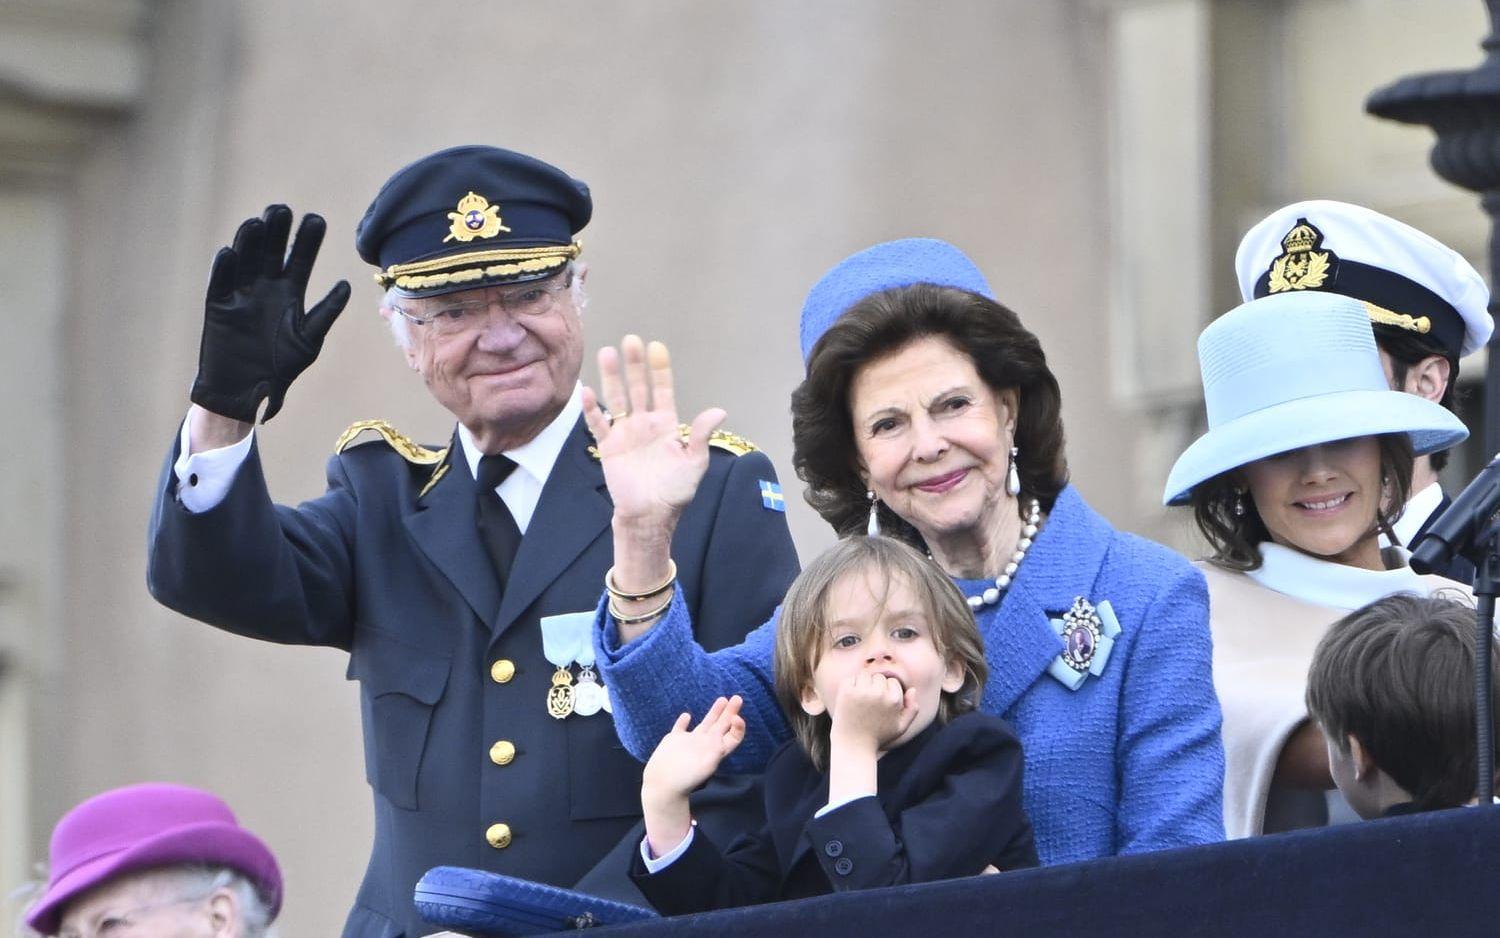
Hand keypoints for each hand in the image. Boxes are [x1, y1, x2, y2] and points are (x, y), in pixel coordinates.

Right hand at [191, 204, 350, 422]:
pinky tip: (230, 252)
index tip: (316, 220)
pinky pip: (220, 283)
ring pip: (246, 260)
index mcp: (290, 293)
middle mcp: (265, 288)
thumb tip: (347, 285)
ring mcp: (240, 294)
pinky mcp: (217, 306)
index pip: (301, 260)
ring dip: (250, 242)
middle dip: (277, 232)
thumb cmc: (280, 368)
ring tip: (258, 223)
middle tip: (283, 210)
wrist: (246, 392)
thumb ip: (325, 312)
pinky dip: (224, 268)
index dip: (307, 241)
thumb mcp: (308, 339)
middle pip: (271, 253)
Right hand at [582, 336, 724, 534]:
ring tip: (607, 353)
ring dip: (612, 377)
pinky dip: (592, 409)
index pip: (662, 390)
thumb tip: (718, 411)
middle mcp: (644, 424)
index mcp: (666, 425)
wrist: (650, 515)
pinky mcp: (609, 447)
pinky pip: (598, 424)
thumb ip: (701, 435)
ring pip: (617, 399)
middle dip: (634, 365)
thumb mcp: (695, 462)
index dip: (659, 369)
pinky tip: (588, 392)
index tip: (656, 347)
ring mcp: (625, 433)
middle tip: (631, 340)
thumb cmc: (675, 491)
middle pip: (638, 387)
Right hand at [641, 696, 744, 857]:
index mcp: (715, 750)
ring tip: (722, 699)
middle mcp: (705, 745)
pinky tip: (686, 716)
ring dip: (714, 712)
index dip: (738, 727)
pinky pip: (680, 729)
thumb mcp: (704, 766)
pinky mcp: (673, 741)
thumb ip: (713, 753)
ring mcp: (689, 742)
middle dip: (730, 712)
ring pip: (705, 724)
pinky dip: (683, 722)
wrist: (662, 787)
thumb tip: (720, 745)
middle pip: (722, 726)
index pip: (733, 737)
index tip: (737, 717)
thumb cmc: (683, 780)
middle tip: (738, 698)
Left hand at [828, 673, 918, 753]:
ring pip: (865, 675)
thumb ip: (912, 709)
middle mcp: (879, 694)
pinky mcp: (847, 692)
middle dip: (875, 687)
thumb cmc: (878, 737)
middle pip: (879, 677)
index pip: (892, 681)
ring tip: (860, 701)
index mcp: (894, 700)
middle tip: (869, 704)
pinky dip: (850, 686)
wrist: (854, 746)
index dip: (887, 692)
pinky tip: (850, 701)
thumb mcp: (900, 727)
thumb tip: (912, 689)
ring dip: (862, 684)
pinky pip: (851, 679)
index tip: (880, 705)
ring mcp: (862, 692)